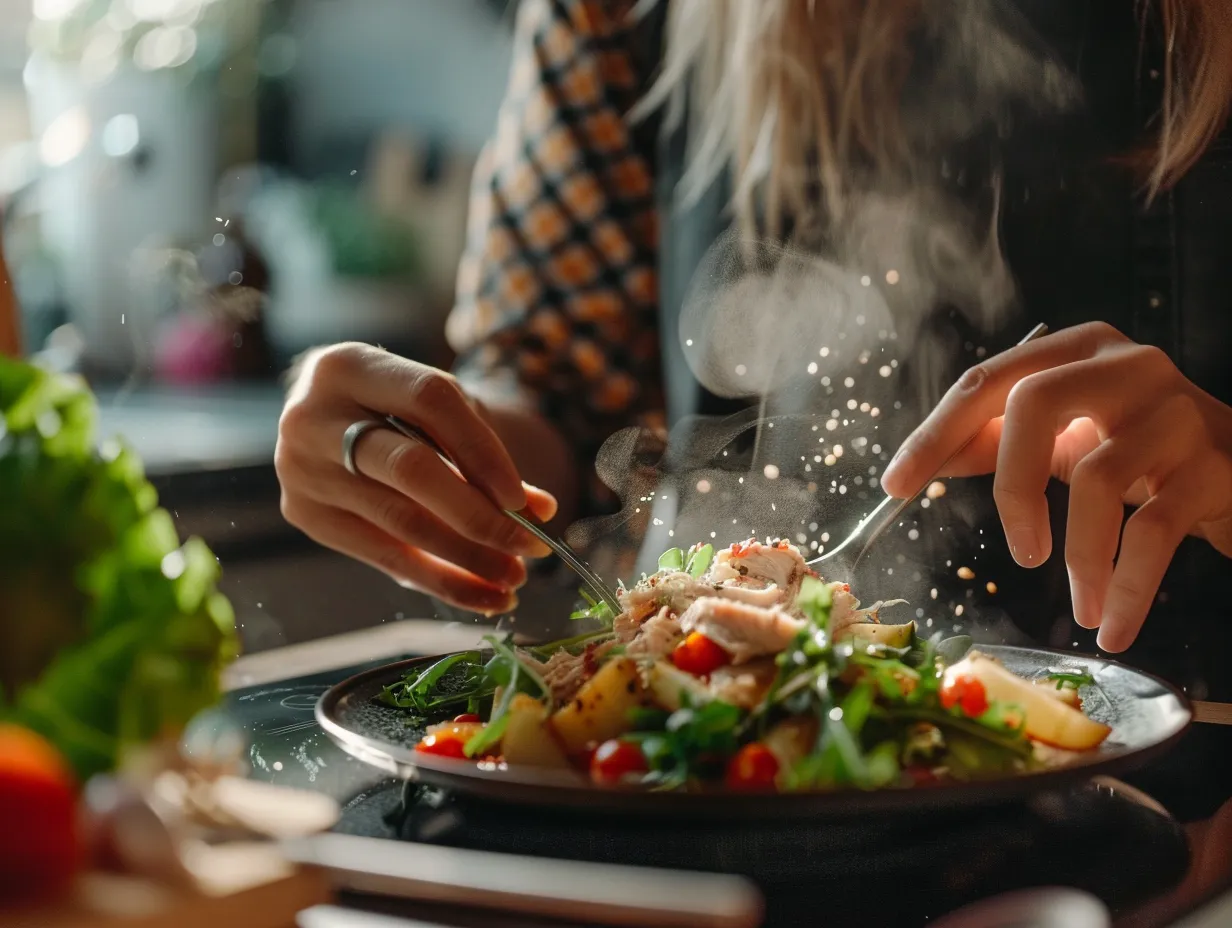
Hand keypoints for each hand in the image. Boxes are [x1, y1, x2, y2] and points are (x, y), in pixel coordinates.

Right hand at [275, 343, 555, 614]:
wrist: (327, 416)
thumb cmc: (393, 405)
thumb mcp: (433, 406)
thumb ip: (481, 449)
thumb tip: (540, 512)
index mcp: (348, 366)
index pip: (430, 401)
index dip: (483, 450)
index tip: (525, 500)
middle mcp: (312, 417)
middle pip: (410, 469)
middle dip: (479, 516)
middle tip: (532, 548)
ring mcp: (303, 470)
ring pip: (400, 523)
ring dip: (468, 559)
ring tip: (515, 578)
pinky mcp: (305, 515)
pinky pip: (383, 557)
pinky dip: (441, 581)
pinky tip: (484, 596)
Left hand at [880, 322, 1231, 651]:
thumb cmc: (1137, 451)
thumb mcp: (1063, 436)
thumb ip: (993, 443)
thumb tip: (917, 467)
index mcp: (1074, 351)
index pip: (986, 382)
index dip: (934, 435)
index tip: (894, 485)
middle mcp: (1127, 364)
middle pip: (1035, 403)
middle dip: (1012, 488)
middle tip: (1020, 552)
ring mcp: (1176, 410)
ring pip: (1099, 478)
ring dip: (1080, 559)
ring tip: (1078, 605)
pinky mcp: (1215, 464)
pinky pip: (1154, 533)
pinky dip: (1127, 588)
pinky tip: (1112, 623)